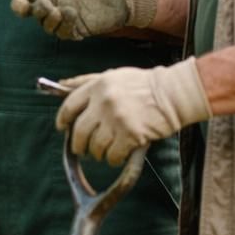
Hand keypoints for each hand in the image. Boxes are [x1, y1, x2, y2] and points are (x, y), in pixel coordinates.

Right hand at [7, 0, 156, 39]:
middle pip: (29, 7)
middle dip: (21, 7)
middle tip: (23, 5)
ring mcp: (65, 15)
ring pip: (43, 22)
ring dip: (44, 17)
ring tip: (56, 9)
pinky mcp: (77, 28)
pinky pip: (61, 33)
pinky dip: (61, 26)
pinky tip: (71, 16)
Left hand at [55, 60, 210, 164]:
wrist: (174, 93)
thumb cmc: (143, 84)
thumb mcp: (113, 75)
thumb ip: (86, 81)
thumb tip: (60, 85)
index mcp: (98, 86)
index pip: (70, 105)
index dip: (63, 119)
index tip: (62, 128)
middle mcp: (104, 102)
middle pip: (79, 131)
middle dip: (78, 144)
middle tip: (81, 149)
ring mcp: (117, 119)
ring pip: (95, 146)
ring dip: (97, 153)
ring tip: (103, 152)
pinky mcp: (131, 135)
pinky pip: (113, 155)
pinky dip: (113, 159)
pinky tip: (117, 156)